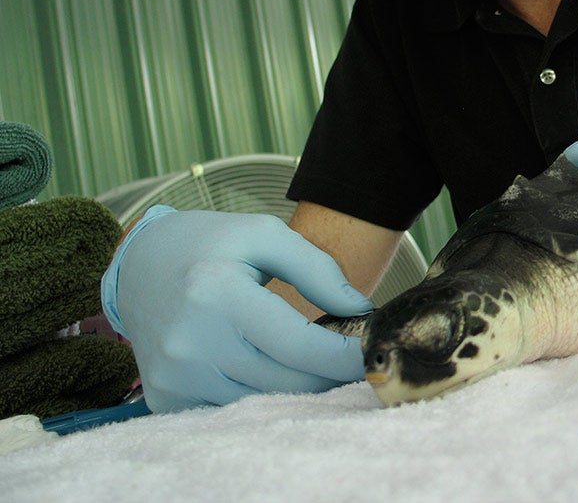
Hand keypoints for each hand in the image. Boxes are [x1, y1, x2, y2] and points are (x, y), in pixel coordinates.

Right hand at [101, 206, 371, 411]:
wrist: (138, 265)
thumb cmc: (211, 245)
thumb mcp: (265, 235)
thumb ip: (318, 270)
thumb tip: (360, 310)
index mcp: (216, 293)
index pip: (299, 346)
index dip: (344, 356)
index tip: (371, 352)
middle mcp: (190, 342)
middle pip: (287, 381)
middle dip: (328, 373)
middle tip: (347, 355)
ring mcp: (174, 375)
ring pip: (263, 402)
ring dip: (297, 387)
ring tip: (311, 358)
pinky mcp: (165, 396)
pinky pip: (231, 410)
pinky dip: (259, 393)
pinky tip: (269, 367)